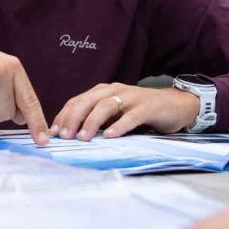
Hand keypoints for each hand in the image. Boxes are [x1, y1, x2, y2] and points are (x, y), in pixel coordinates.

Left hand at [51, 82, 198, 140]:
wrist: (175, 105)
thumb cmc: (140, 112)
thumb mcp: (115, 114)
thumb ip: (97, 120)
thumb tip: (72, 135)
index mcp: (103, 92)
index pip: (77, 101)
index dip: (64, 116)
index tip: (53, 132)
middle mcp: (114, 90)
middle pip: (88, 102)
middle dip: (73, 118)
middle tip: (63, 136)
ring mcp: (131, 97)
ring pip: (106, 106)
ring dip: (92, 122)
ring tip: (82, 138)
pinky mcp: (147, 107)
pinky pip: (131, 116)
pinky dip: (119, 126)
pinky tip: (110, 136)